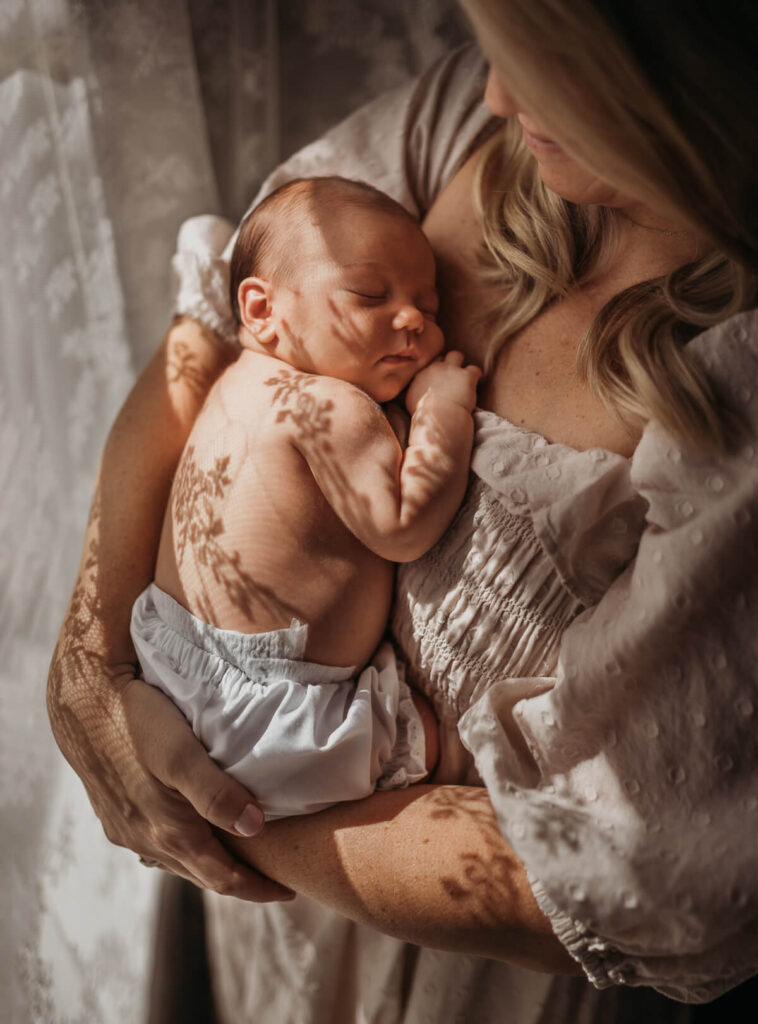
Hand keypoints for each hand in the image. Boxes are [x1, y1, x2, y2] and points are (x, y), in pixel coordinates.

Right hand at [49, 654, 293, 900]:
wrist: (82, 701)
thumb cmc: (136, 720)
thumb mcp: (180, 752)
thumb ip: (214, 792)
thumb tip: (254, 828)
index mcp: (167, 831)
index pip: (223, 878)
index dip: (258, 889)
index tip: (288, 892)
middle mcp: (145, 840)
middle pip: (202, 875)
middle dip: (240, 882)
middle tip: (274, 881)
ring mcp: (126, 830)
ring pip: (178, 861)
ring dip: (210, 865)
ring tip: (241, 857)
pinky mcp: (114, 814)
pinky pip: (156, 845)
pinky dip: (184, 848)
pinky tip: (192, 832)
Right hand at [405, 350, 481, 415]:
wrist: (439, 418)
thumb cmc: (426, 417)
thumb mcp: (413, 404)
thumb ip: (416, 395)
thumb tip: (420, 396)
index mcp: (421, 376)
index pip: (429, 366)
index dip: (436, 373)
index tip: (440, 381)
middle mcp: (434, 369)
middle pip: (441, 358)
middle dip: (447, 365)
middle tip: (452, 378)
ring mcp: (451, 370)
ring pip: (456, 356)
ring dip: (460, 366)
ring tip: (465, 378)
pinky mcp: (466, 376)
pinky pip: (475, 369)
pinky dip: (476, 376)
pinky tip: (476, 383)